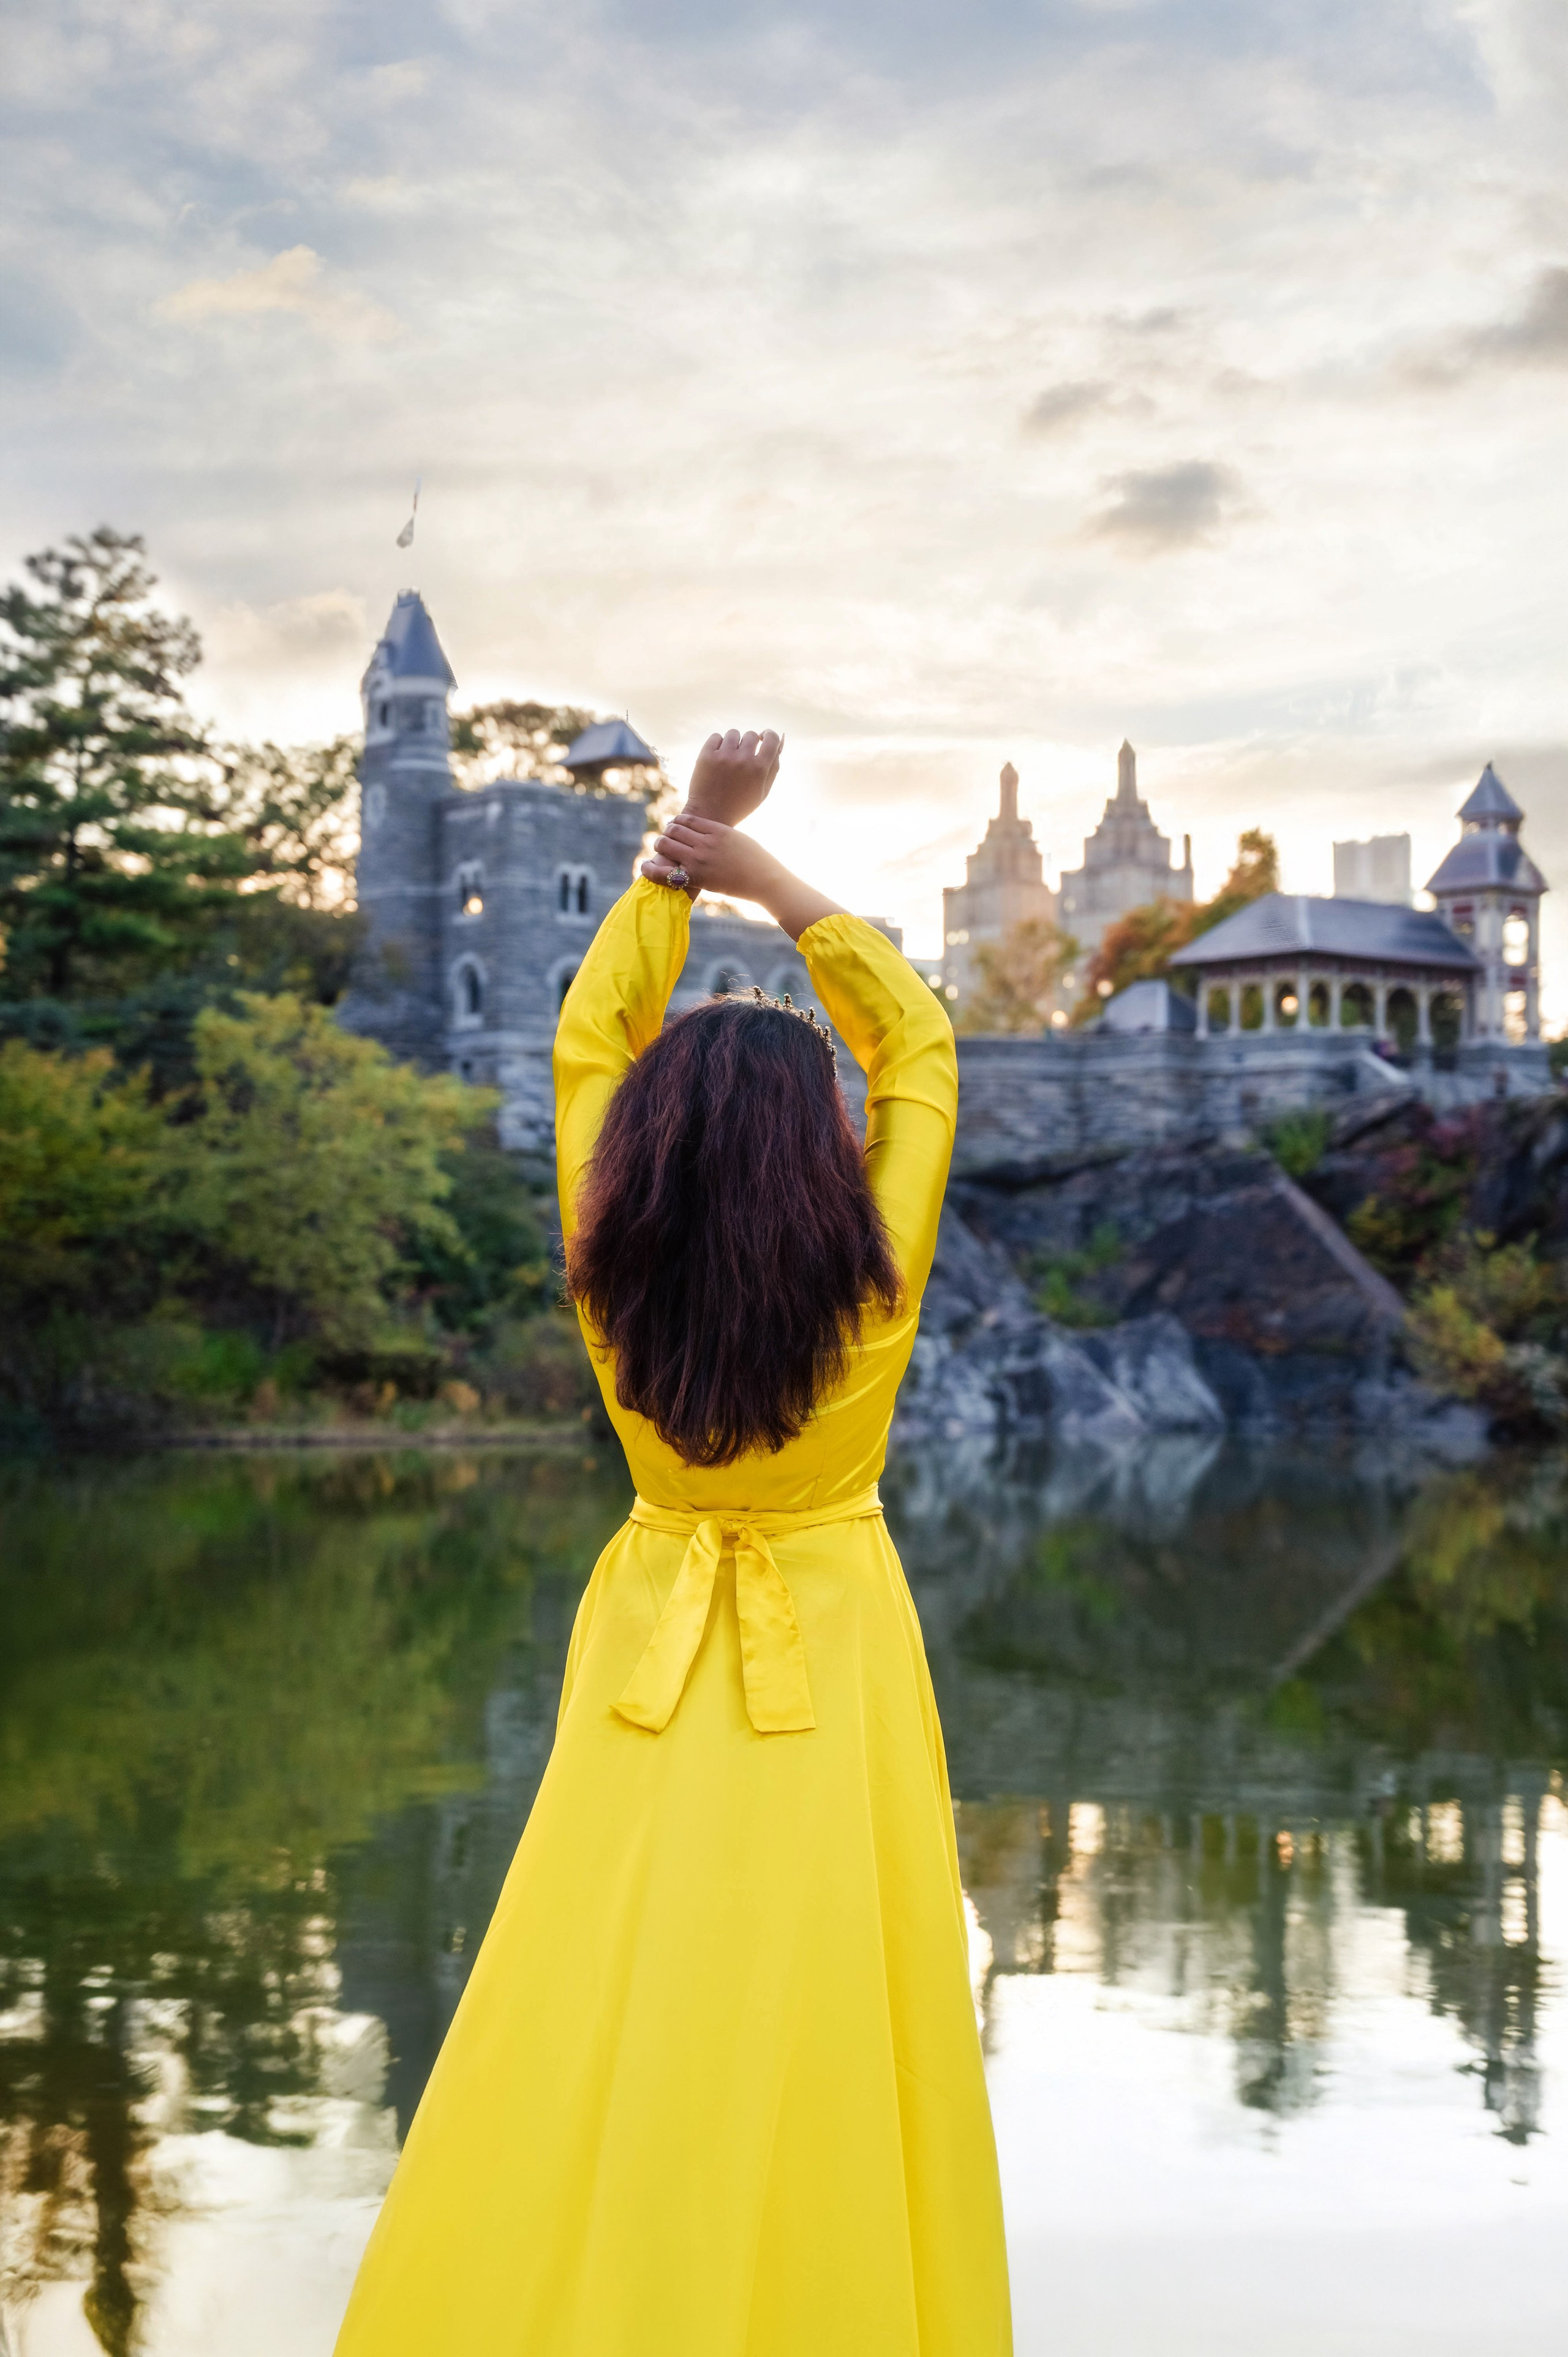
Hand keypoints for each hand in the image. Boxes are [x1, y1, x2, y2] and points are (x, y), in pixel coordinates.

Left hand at [641, 813, 846, 941]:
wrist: (766, 879)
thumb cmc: (756, 861)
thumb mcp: (738, 838)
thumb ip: (720, 834)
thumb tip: (708, 833)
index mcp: (717, 829)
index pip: (686, 819)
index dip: (676, 823)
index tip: (675, 829)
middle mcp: (706, 841)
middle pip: (673, 829)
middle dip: (667, 834)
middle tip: (667, 842)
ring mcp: (700, 858)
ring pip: (666, 844)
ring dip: (660, 847)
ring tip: (661, 853)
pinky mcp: (696, 877)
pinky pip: (666, 871)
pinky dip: (652, 869)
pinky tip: (645, 868)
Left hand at [683, 729, 782, 824]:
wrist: (709, 815)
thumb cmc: (740, 805)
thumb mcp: (763, 791)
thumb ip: (774, 766)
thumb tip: (780, 740)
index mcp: (759, 769)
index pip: (772, 739)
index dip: (769, 735)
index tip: (764, 738)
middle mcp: (742, 760)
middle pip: (751, 735)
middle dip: (749, 743)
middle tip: (743, 758)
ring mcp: (723, 756)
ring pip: (733, 733)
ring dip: (733, 743)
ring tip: (729, 759)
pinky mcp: (706, 755)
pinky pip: (716, 737)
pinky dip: (718, 745)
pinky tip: (717, 759)